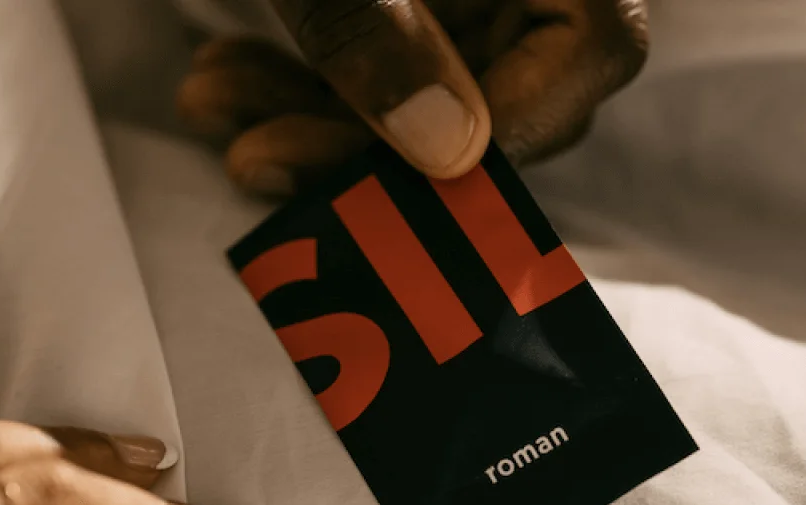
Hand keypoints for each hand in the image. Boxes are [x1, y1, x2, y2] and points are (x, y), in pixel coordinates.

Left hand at [177, 0, 646, 196]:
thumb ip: (369, 28)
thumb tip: (451, 150)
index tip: (407, 174)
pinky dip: (296, 82)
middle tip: (257, 155)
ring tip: (212, 104)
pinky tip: (220, 78)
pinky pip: (373, 61)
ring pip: (416, 93)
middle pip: (489, 88)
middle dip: (363, 140)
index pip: (593, 43)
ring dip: (308, 117)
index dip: (510, 128)